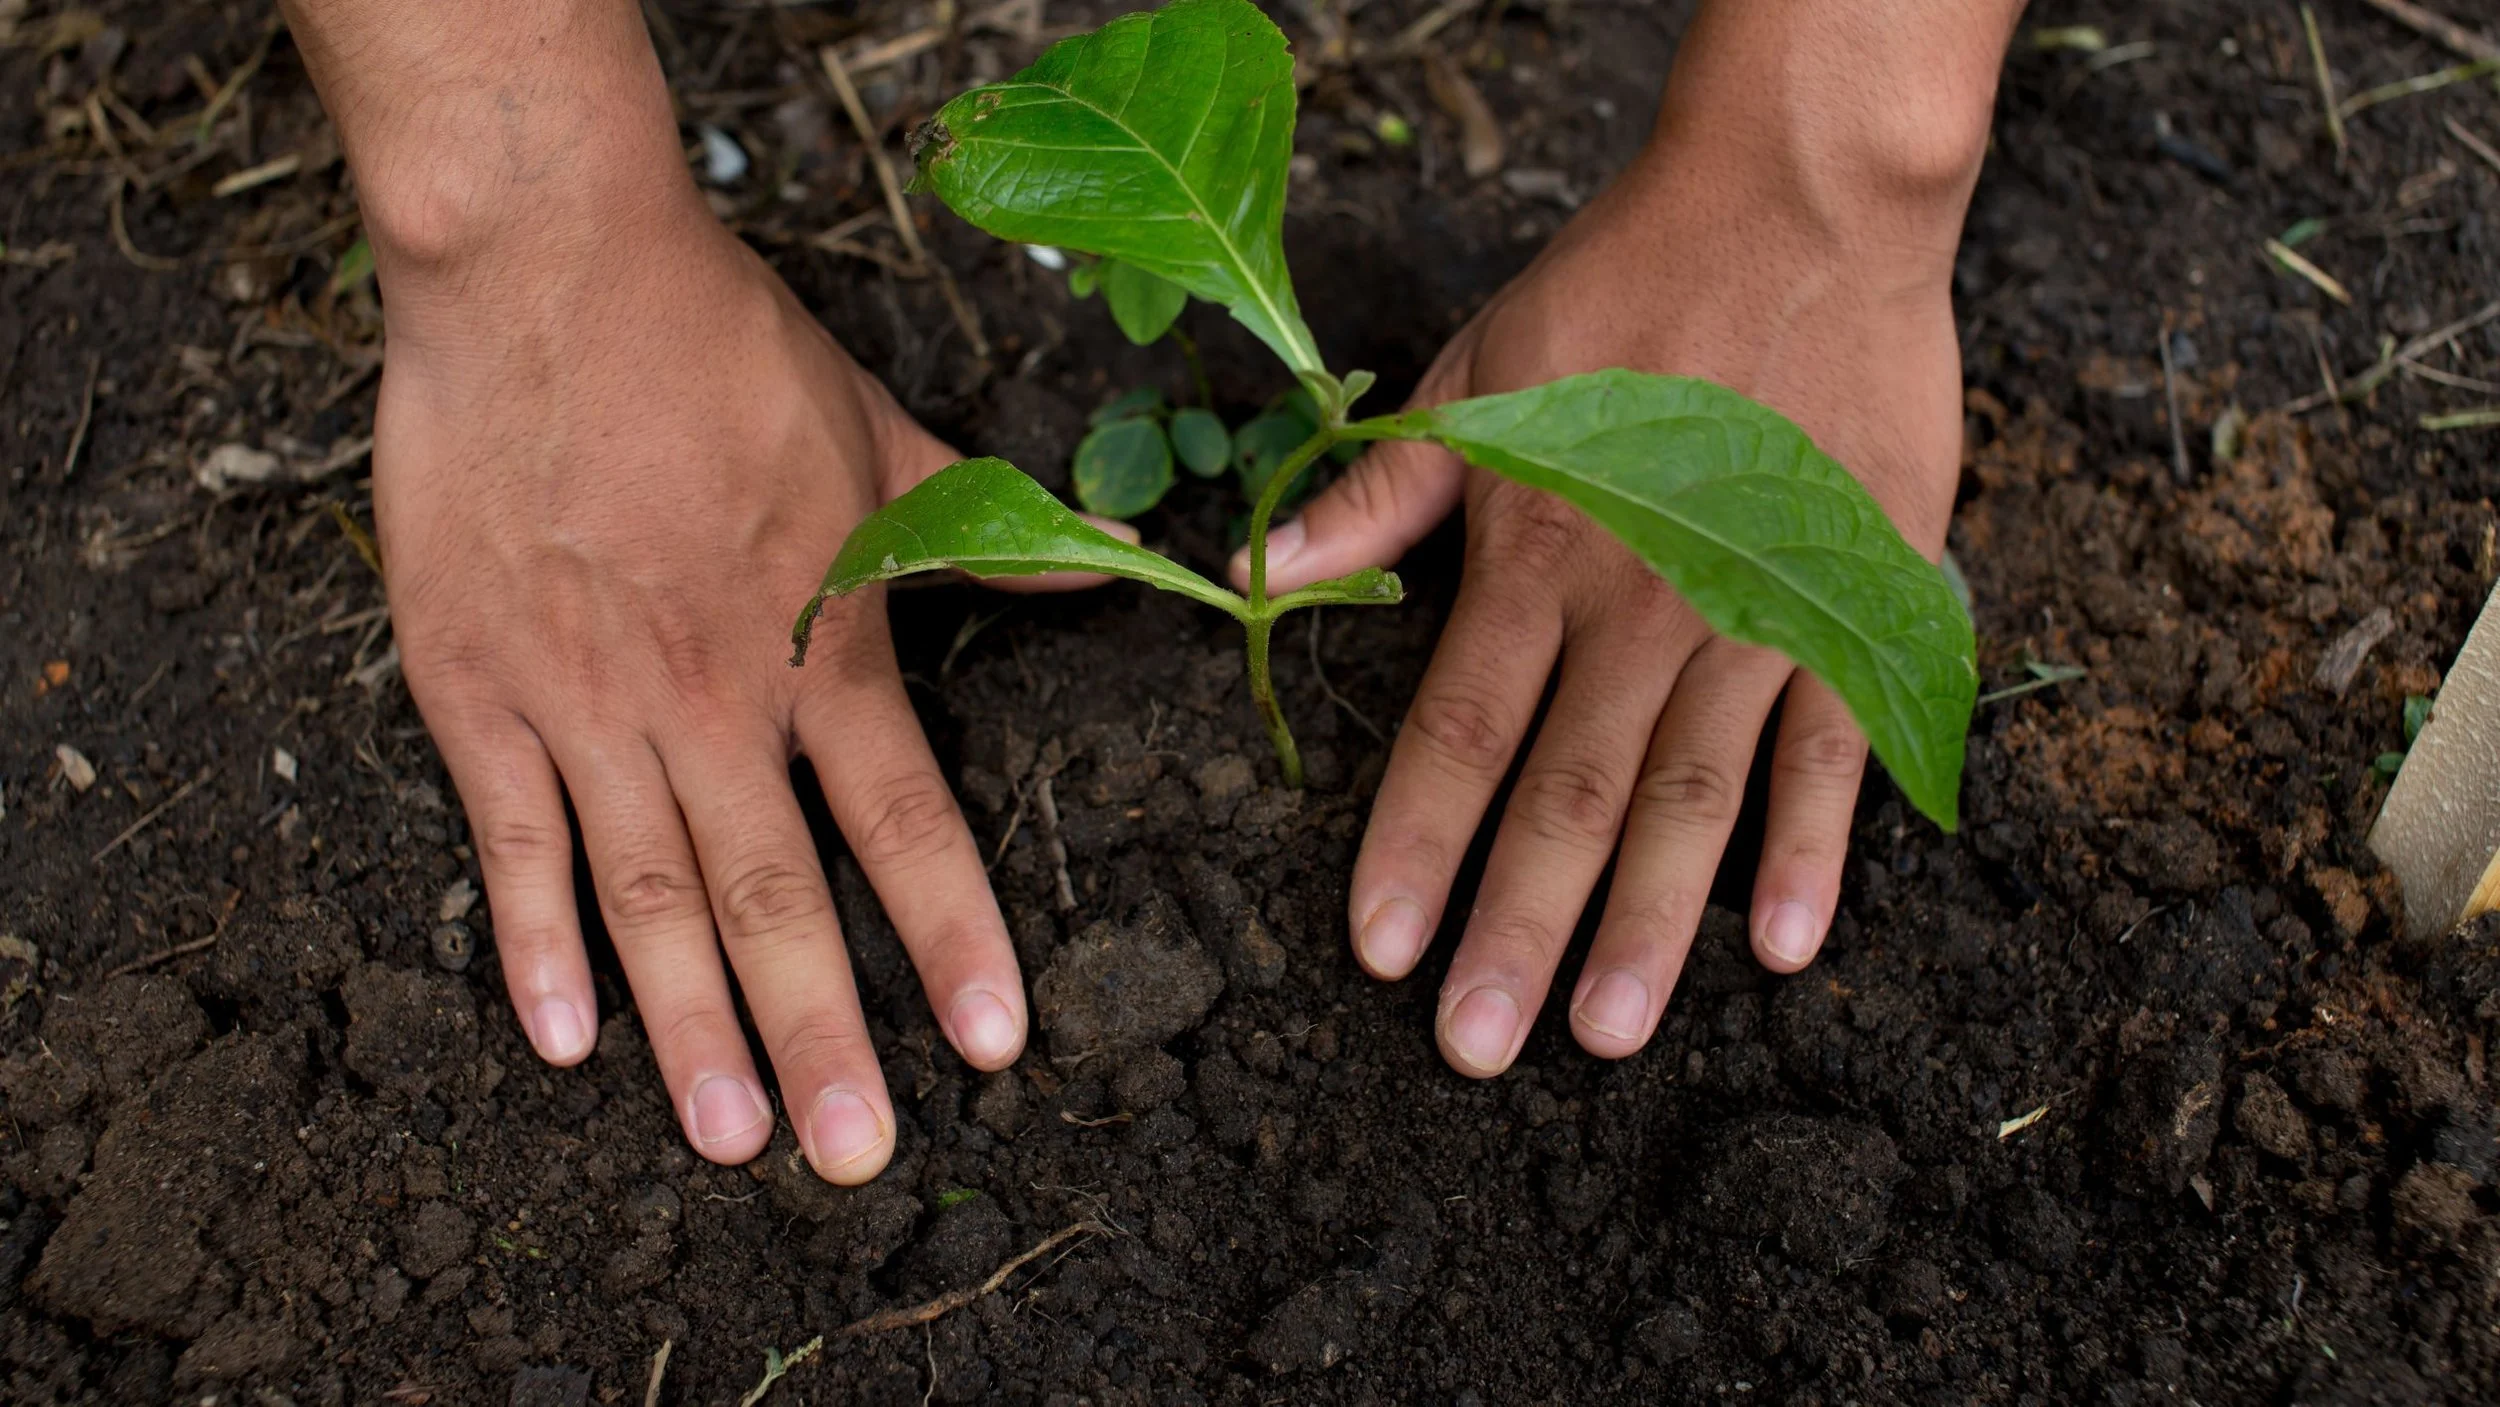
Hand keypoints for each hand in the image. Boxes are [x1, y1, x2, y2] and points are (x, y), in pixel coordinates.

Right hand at [374, 189, 1029, 1182]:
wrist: (548, 267)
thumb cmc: (718, 344)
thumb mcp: (881, 431)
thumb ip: (988, 531)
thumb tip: (1119, 566)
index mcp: (819, 639)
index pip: (904, 818)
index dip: (952, 934)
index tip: (994, 1039)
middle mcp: (712, 698)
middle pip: (776, 896)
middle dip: (823, 1035)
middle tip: (855, 1155)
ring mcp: (588, 703)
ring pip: (651, 896)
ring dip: (690, 1029)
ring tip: (733, 1138)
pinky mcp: (478, 689)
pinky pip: (513, 842)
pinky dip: (536, 942)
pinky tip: (562, 1039)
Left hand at [1233, 21, 1995, 1074]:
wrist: (1801, 208)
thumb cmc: (1622, 285)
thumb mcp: (1474, 376)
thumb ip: (1380, 498)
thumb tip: (1263, 576)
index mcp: (1536, 556)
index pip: (1459, 734)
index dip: (1414, 849)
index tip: (1381, 954)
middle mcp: (1641, 608)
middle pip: (1568, 796)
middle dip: (1518, 929)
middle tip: (1480, 1048)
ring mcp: (1756, 611)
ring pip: (1694, 794)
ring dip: (1650, 921)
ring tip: (1607, 1031)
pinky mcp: (1854, 600)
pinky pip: (1833, 741)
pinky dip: (1812, 842)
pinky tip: (1783, 940)